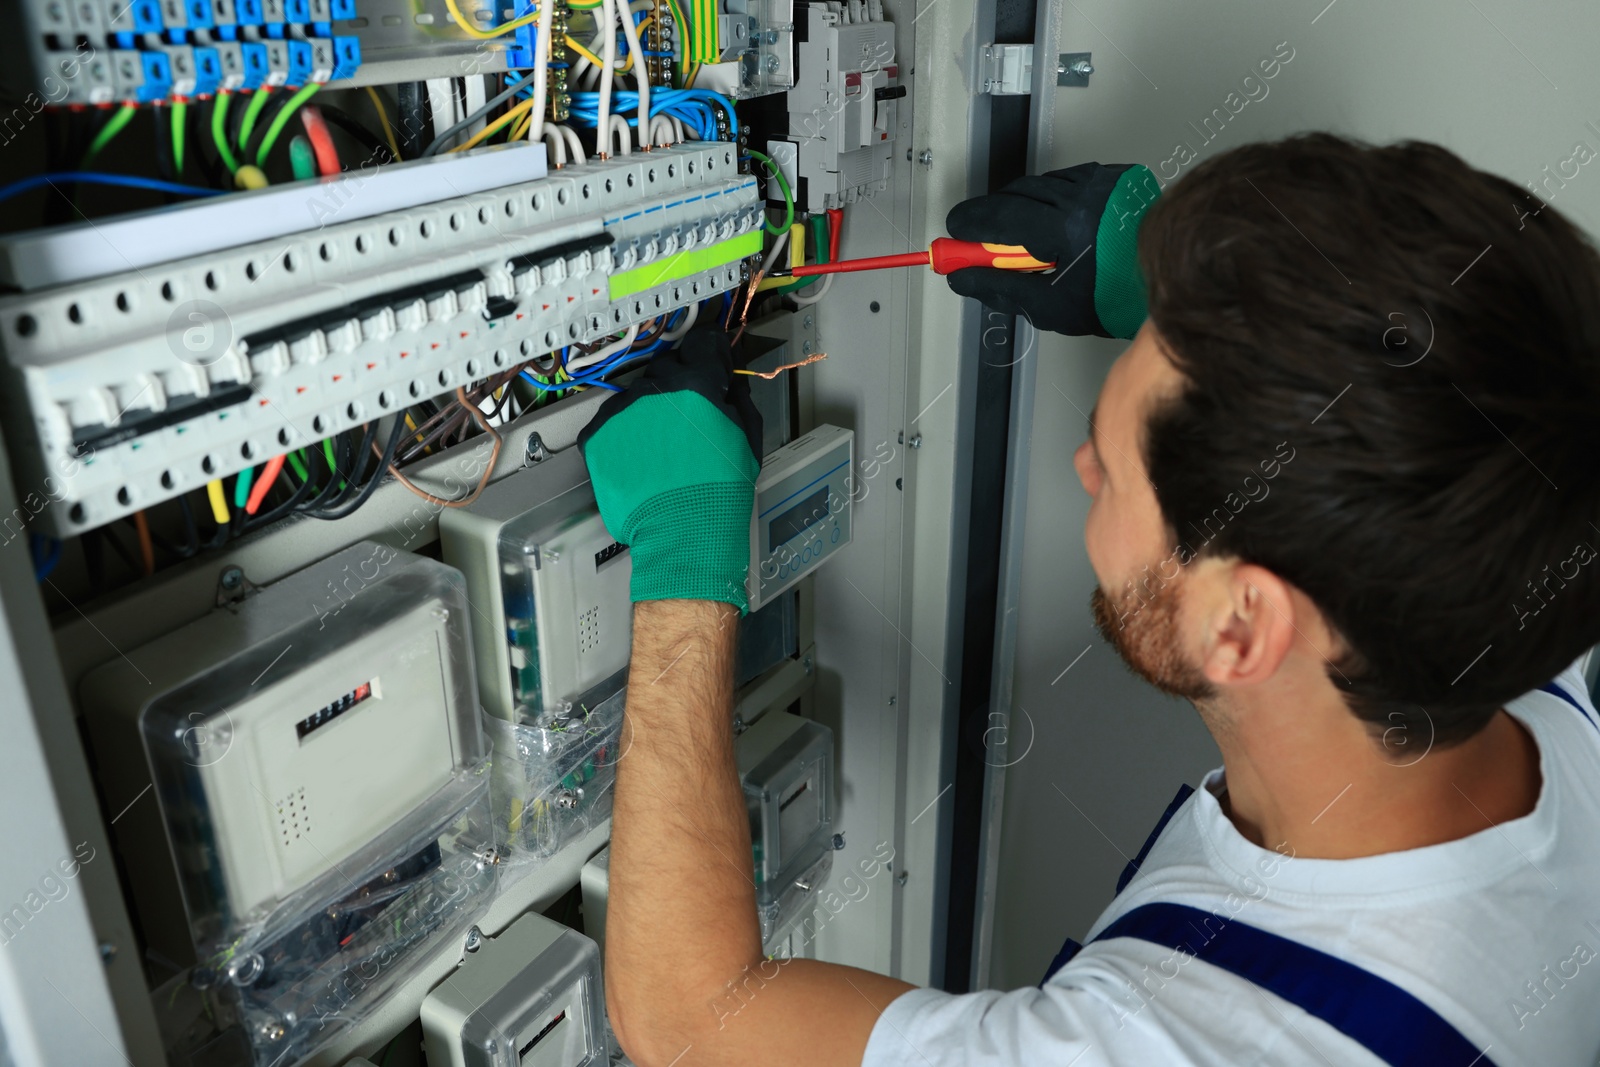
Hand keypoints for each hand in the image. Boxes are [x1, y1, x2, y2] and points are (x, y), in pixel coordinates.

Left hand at [579, 324, 762, 611]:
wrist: (682, 530)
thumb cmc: (721, 490)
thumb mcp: (748, 441)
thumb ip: (739, 401)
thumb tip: (731, 382)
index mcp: (696, 385)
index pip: (702, 344)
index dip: (710, 349)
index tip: (712, 358)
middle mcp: (654, 389)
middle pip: (666, 367)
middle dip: (678, 383)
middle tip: (688, 414)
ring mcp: (621, 411)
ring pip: (636, 396)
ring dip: (649, 410)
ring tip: (661, 446)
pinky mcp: (596, 435)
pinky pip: (610, 423)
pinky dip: (623, 434)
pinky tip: (639, 459)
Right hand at [945, 162, 1158, 339]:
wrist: (1167, 291)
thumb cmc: (1114, 302)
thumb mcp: (1049, 307)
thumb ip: (1000, 288)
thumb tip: (963, 277)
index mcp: (1065, 228)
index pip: (999, 216)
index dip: (970, 223)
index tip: (953, 233)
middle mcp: (1084, 196)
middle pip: (1017, 193)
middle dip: (993, 215)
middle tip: (980, 242)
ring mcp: (1104, 183)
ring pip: (1043, 184)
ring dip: (1023, 205)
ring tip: (1023, 239)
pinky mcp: (1118, 180)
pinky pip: (1071, 180)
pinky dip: (1054, 196)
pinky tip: (1054, 222)